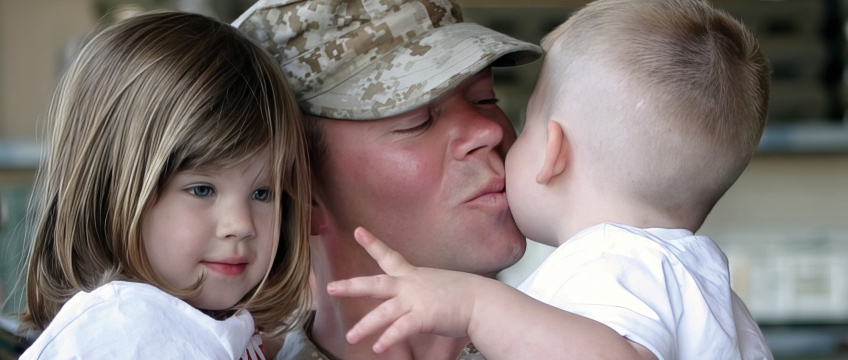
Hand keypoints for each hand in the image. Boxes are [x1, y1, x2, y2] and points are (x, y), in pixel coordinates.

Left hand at [327, 227, 485, 352]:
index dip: (372, 244)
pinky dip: (388, 338)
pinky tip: (378, 348)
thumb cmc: (466, 295)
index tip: (357, 231)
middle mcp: (410, 285)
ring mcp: (416, 301)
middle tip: (330, 288)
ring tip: (351, 337)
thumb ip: (425, 293)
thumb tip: (424, 300)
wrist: (483, 301)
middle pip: (375, 284)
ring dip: (365, 325)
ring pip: (383, 313)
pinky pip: (401, 329)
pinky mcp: (424, 316)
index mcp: (414, 275)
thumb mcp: (440, 287)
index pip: (389, 256)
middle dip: (352, 286)